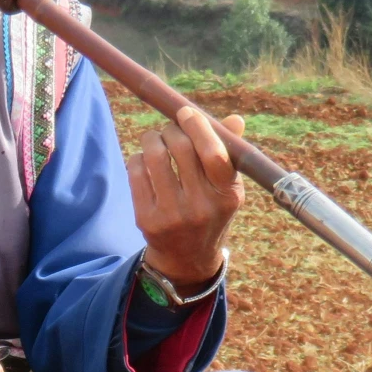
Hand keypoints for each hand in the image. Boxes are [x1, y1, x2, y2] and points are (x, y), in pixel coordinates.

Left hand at [129, 107, 243, 292]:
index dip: (198, 127)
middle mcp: (201, 207)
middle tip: (169, 129)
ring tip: (154, 140)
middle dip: (171, 129)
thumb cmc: (210, 211)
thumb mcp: (226, 189)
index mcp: (227, 195)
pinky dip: (138, 158)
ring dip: (151, 138)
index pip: (213, 153)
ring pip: (154, 156)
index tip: (186, 112)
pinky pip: (135, 171)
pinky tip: (144, 161)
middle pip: (180, 148)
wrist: (187, 258)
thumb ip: (229, 154)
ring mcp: (172, 215)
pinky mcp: (146, 220)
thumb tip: (236, 119)